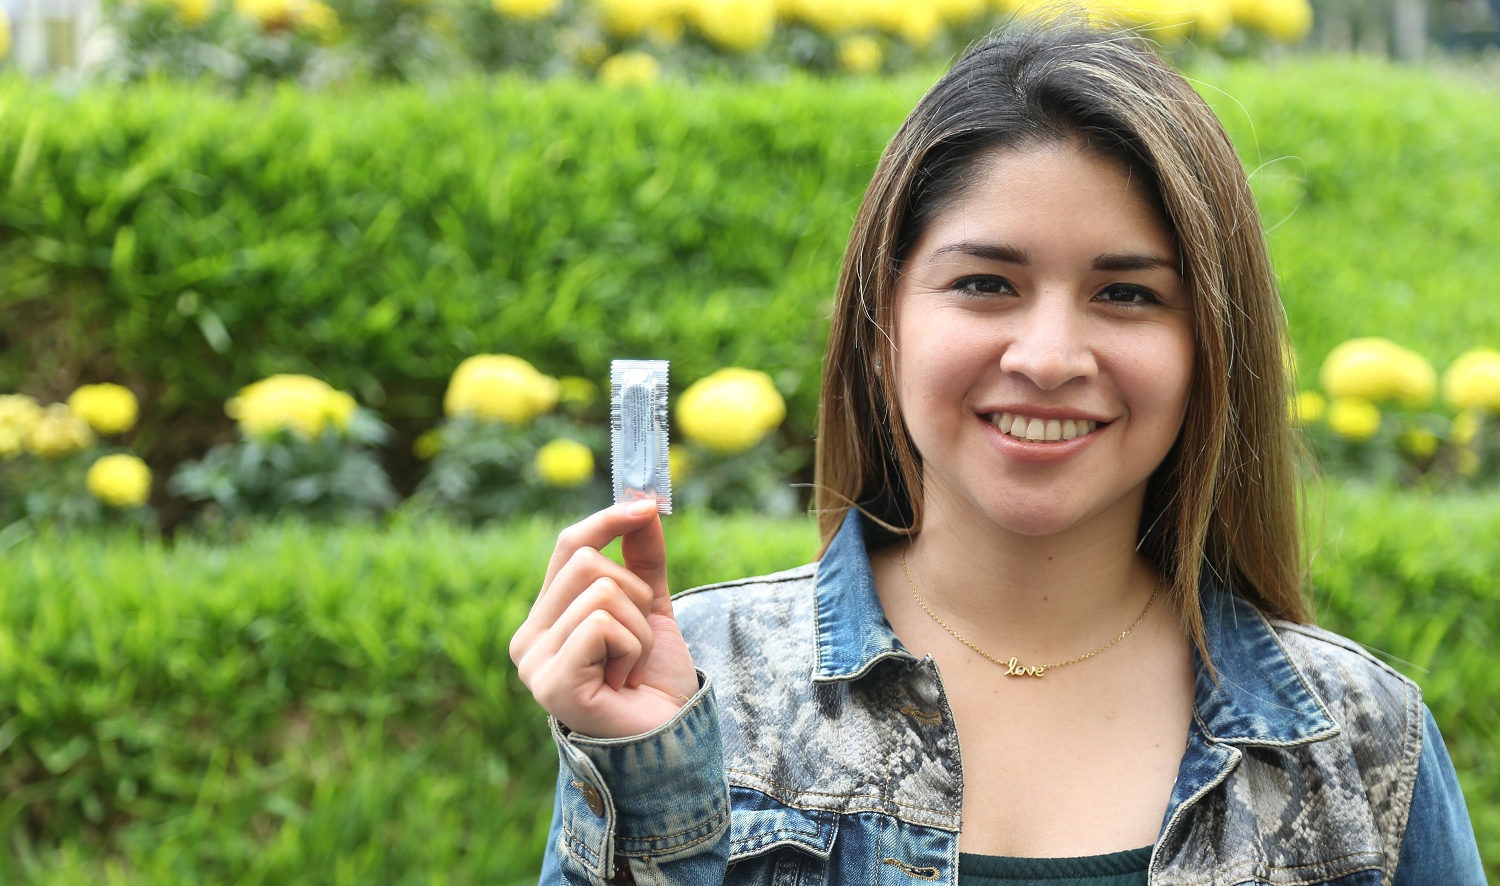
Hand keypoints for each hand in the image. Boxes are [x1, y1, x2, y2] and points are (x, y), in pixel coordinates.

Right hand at [510, 498, 698, 738]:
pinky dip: (632, 649)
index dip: (607, 520)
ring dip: (639, 630)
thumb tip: (642, 502)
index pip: (568, 544)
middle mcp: (528, 637)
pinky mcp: (551, 683)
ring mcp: (534, 662)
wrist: (669, 739)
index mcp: (545, 616)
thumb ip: (642, 558)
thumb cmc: (652, 680)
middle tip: (636, 642)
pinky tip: (624, 682)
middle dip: (635, 595)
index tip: (649, 503)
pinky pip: (603, 626)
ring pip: (602, 593)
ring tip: (631, 668)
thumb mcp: (650, 607)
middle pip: (587, 561)